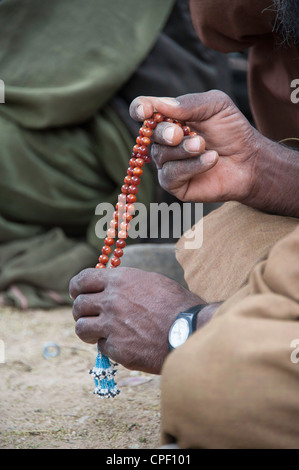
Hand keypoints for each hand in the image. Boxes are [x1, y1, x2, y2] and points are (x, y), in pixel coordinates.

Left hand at [69, 267, 204, 373]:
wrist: (190, 330)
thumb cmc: (178, 304)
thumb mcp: (152, 282)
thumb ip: (127, 284)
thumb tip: (112, 286)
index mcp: (120, 280)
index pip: (82, 280)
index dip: (76, 287)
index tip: (76, 293)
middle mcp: (111, 301)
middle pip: (78, 305)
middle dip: (80, 311)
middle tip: (88, 316)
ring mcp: (112, 326)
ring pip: (81, 328)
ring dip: (88, 331)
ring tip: (99, 333)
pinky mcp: (117, 349)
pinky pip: (102, 347)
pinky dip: (109, 347)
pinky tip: (124, 344)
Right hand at [129, 91, 258, 203]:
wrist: (249, 160)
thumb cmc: (232, 131)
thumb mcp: (216, 105)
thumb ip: (189, 103)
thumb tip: (160, 105)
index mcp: (169, 117)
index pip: (143, 110)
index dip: (140, 109)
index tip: (145, 111)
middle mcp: (164, 141)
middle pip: (150, 134)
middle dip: (165, 132)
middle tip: (180, 133)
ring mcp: (167, 163)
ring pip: (160, 155)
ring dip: (183, 149)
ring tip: (204, 146)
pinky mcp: (174, 184)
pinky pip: (171, 175)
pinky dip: (191, 166)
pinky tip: (211, 159)